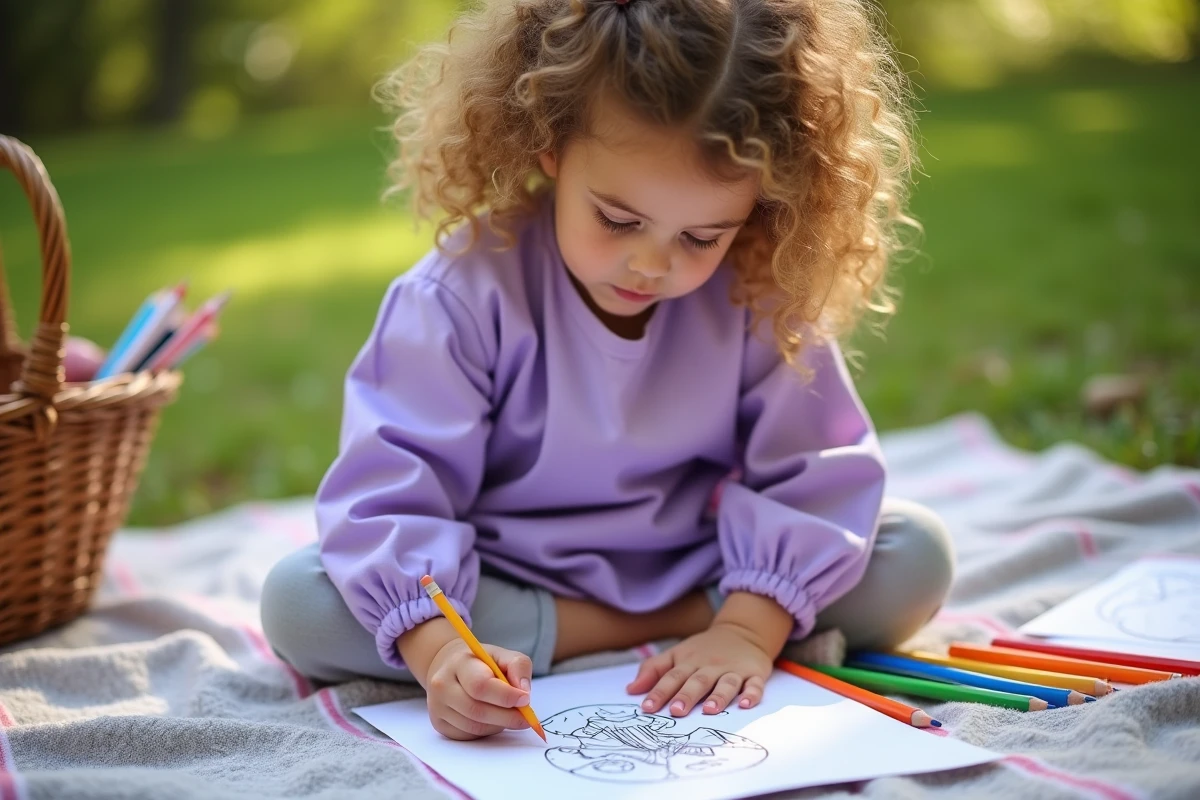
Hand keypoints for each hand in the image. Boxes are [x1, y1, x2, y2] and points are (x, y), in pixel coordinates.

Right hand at [424, 637, 533, 740]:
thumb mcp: (501, 655)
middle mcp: (442, 686)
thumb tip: (524, 693)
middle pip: (477, 711)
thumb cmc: (480, 662)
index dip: (506, 696)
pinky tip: (492, 719)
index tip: (526, 699)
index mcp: (458, 663)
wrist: (448, 667)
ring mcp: (438, 707)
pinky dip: (487, 731)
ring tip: (509, 715)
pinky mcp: (440, 725)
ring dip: (498, 725)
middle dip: (507, 717)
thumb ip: (518, 667)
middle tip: (527, 718)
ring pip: (475, 727)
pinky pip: (469, 735)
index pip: (480, 685)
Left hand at [625, 622, 773, 716]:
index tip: (647, 708)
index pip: (672, 676)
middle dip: (686, 696)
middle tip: (676, 711)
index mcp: (690, 661)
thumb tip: (631, 690)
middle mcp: (711, 665)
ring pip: (726, 683)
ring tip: (709, 710)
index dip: (659, 691)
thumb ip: (654, 670)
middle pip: (698, 681)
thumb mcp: (677, 653)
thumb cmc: (703, 649)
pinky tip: (746, 704)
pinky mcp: (754, 674)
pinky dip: (752, 694)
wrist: (742, 631)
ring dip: (719, 696)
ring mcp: (733, 669)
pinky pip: (755, 684)